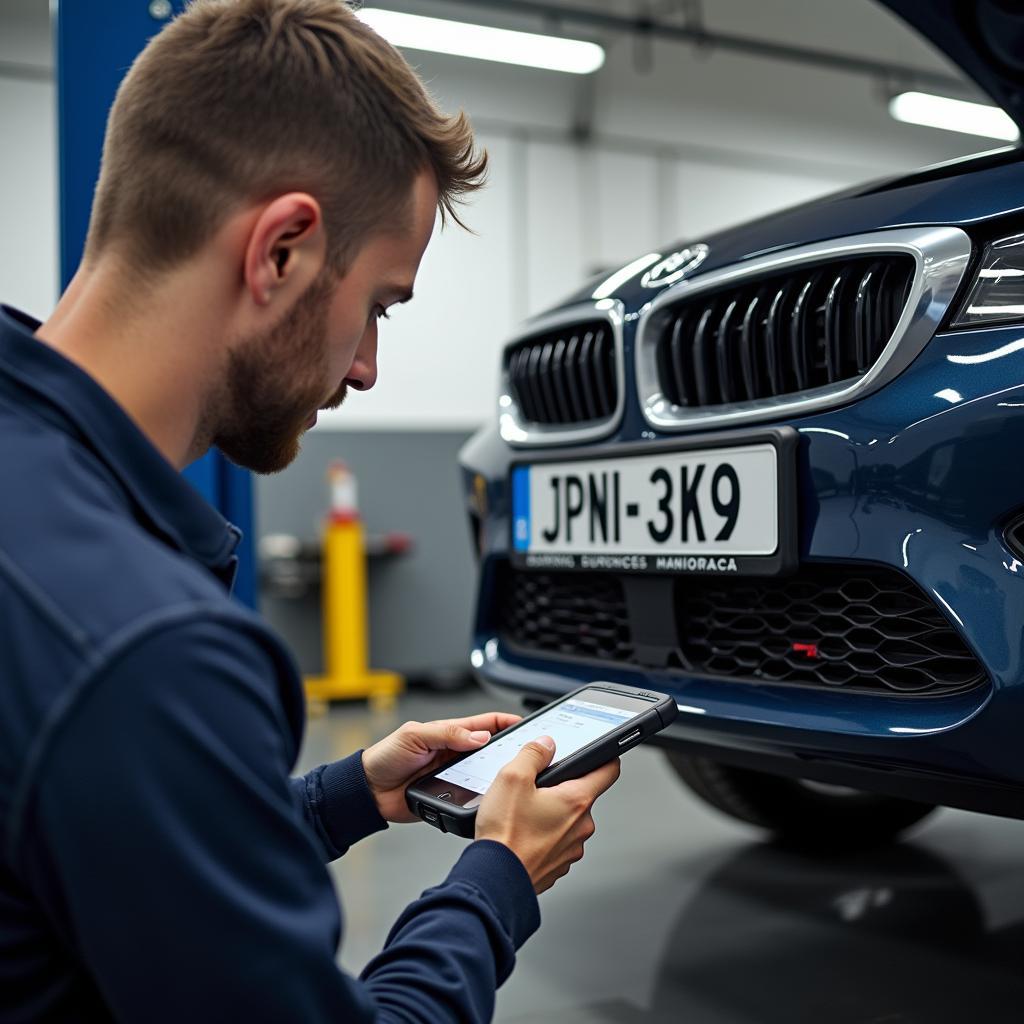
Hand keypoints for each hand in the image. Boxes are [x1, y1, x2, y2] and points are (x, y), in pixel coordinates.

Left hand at [362, 712, 521, 822]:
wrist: (369, 792)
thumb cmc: (385, 757)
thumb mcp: (414, 736)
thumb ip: (446, 734)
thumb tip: (479, 736)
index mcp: (450, 733)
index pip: (486, 723)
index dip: (507, 722)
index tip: (526, 725)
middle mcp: (456, 753)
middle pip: (492, 749)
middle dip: (510, 749)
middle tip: (528, 754)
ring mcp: (454, 775)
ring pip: (486, 773)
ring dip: (498, 775)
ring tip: (514, 777)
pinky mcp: (450, 796)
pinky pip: (472, 795)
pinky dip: (484, 795)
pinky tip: (493, 798)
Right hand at [475, 736, 620, 893]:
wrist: (494, 880)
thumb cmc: (505, 834)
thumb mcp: (512, 778)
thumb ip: (533, 754)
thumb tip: (546, 744)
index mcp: (577, 801)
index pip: (609, 771)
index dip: (605, 756)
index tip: (600, 752)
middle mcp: (581, 826)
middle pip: (582, 796)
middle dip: (562, 788)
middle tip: (535, 787)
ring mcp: (571, 849)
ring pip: (567, 820)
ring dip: (551, 814)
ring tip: (522, 813)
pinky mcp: (558, 865)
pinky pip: (556, 842)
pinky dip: (543, 835)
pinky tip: (521, 833)